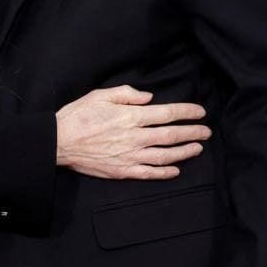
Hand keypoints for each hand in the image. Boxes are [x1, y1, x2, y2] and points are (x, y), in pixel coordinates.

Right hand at [55, 85, 210, 179]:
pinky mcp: (122, 171)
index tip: (200, 112)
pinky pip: (149, 173)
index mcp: (130, 116)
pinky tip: (176, 170)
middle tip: (207, 131)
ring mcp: (130, 156)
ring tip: (197, 148)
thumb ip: (127, 93)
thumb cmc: (78, 115)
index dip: (187, 112)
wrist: (59, 141)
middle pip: (172, 135)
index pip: (167, 114)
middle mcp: (135, 137)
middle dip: (192, 132)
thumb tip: (149, 97)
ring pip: (165, 156)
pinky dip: (165, 172)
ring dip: (185, 152)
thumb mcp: (100, 94)